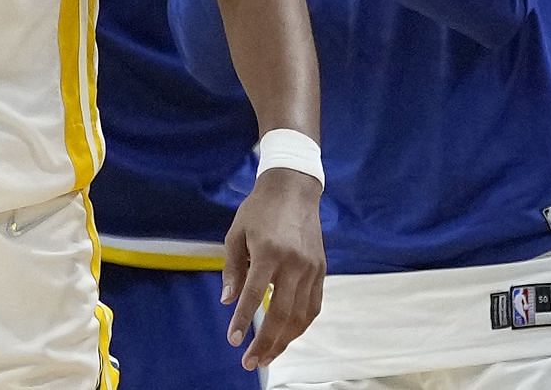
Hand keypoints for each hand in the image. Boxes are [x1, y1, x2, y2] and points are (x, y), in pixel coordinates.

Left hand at [223, 167, 324, 370]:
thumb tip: (228, 301)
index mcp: (268, 252)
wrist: (293, 189)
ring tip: (268, 356)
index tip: (234, 340)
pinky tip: (287, 336)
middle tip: (251, 361)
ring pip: (301, 316)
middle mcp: (293, 263)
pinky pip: (313, 307)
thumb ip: (233, 268)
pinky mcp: (321, 271)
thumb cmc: (259, 209)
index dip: (244, 320)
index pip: (254, 295)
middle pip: (282, 314)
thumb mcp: (236, 233)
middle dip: (266, 342)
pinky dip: (300, 326)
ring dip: (285, 341)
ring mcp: (311, 269)